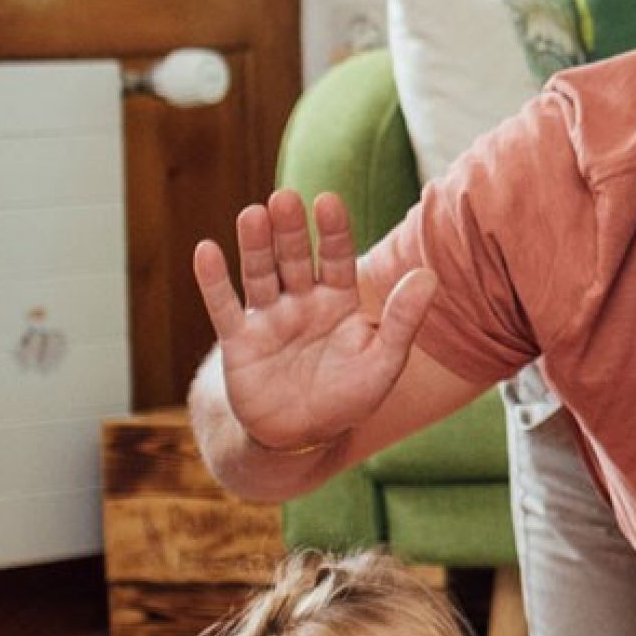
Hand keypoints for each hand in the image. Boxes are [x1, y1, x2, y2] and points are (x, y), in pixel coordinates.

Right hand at [193, 189, 434, 455]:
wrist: (302, 437)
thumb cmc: (349, 398)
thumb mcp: (384, 360)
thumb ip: (404, 319)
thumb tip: (430, 275)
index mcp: (339, 300)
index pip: (336, 257)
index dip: (332, 231)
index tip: (328, 201)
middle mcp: (302, 301)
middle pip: (294, 258)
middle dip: (290, 230)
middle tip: (285, 197)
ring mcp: (269, 318)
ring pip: (259, 274)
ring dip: (255, 245)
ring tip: (252, 214)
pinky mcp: (239, 341)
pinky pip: (224, 307)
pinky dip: (213, 280)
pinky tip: (205, 250)